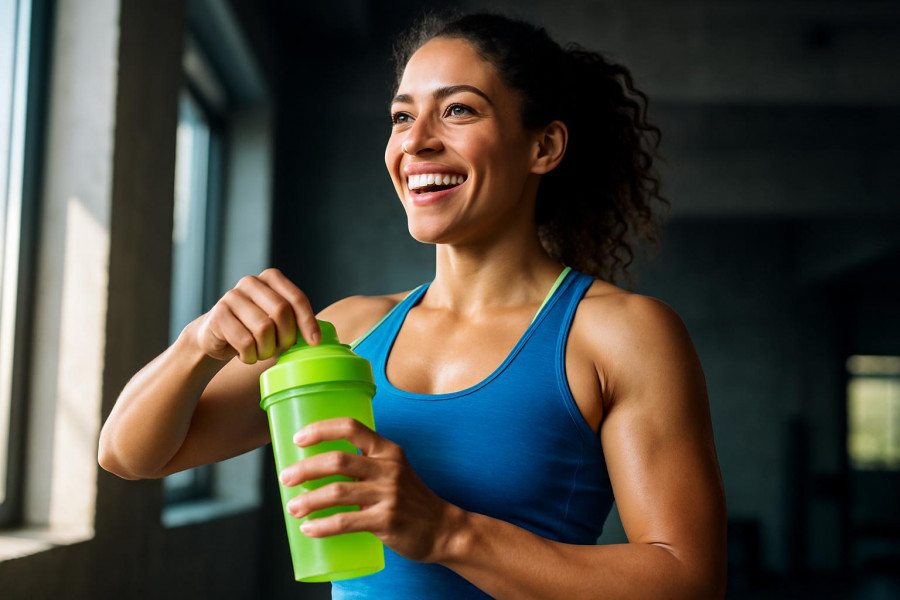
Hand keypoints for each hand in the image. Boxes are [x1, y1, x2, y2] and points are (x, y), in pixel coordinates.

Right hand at [191, 268, 319, 362]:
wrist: (215, 334)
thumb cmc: (254, 328)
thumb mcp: (276, 320)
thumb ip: (295, 320)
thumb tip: (317, 338)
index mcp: (271, 279)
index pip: (296, 298)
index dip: (308, 321)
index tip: (315, 342)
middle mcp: (251, 282)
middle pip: (281, 311)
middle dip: (286, 337)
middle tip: (281, 350)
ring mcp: (231, 296)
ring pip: (263, 328)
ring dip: (266, 349)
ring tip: (261, 352)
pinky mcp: (217, 315)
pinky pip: (245, 342)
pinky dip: (250, 356)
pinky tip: (246, 355)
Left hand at [278, 417, 465, 563]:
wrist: (443, 529)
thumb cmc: (410, 500)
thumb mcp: (393, 471)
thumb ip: (364, 466)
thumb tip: (317, 470)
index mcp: (387, 450)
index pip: (351, 427)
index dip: (321, 429)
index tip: (298, 439)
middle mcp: (388, 467)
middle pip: (338, 460)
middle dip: (305, 468)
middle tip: (285, 477)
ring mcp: (389, 494)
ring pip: (338, 492)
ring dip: (309, 500)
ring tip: (292, 508)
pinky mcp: (387, 520)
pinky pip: (346, 522)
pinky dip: (322, 526)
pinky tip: (309, 529)